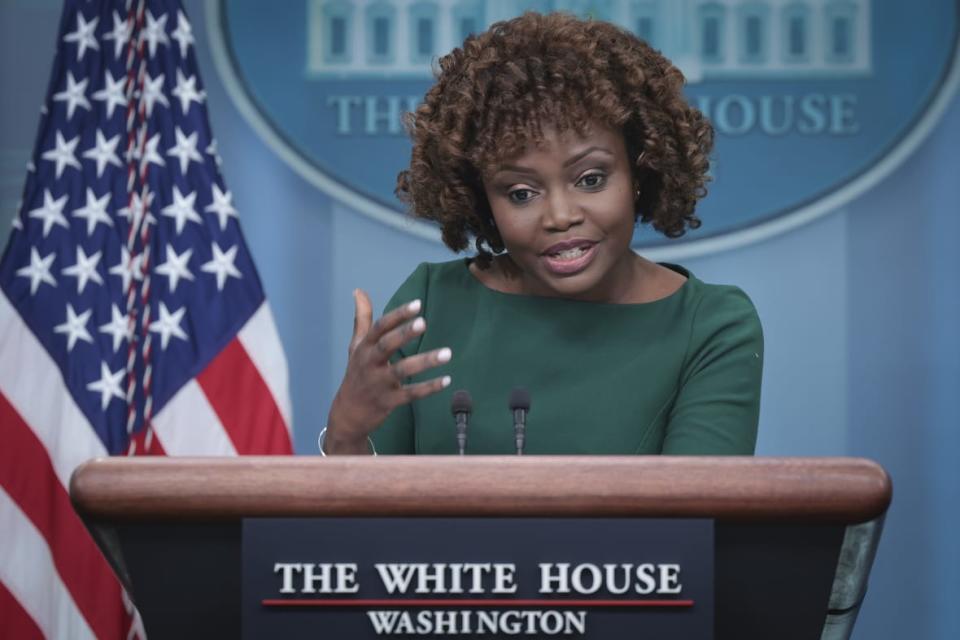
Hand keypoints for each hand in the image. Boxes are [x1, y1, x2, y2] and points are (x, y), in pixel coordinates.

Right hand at [324, 289, 451, 453]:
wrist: (348, 413)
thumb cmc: (357, 373)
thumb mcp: (356, 345)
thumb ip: (362, 318)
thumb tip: (358, 290)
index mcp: (364, 348)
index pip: (380, 328)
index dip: (398, 315)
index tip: (417, 304)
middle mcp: (370, 363)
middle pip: (387, 345)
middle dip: (404, 334)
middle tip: (424, 322)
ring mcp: (379, 383)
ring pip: (402, 370)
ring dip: (425, 361)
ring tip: (447, 353)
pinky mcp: (389, 401)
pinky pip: (411, 394)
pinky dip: (429, 388)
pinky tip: (447, 380)